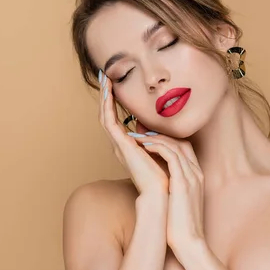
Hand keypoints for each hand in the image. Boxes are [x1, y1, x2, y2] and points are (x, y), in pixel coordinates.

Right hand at [98, 71, 168, 195]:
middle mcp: (120, 145)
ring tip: (105, 79)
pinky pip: (109, 120)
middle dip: (106, 96)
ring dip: (104, 97)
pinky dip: (107, 105)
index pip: (117, 120)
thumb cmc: (165, 176)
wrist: (162, 193)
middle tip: (105, 77)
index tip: (115, 86)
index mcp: (128, 147)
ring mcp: (118, 145)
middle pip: (108, 115)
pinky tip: (108, 92)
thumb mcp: (162, 150)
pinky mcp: (120, 145)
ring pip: (105, 115)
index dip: (115, 102)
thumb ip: (156, 138)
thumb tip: (157, 126)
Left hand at [129, 132, 205, 254]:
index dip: (167, 139)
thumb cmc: (179, 226)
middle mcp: (197, 173)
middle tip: (141, 130)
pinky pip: (172, 155)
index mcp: (196, 177)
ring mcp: (192, 177)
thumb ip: (171, 187)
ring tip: (138, 136)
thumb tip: (157, 180)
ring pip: (175, 145)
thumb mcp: (176, 201)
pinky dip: (158, 147)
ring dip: (155, 138)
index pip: (184, 148)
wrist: (189, 243)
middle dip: (161, 134)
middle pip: (181, 142)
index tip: (149, 136)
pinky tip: (144, 146)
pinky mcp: (184, 183)